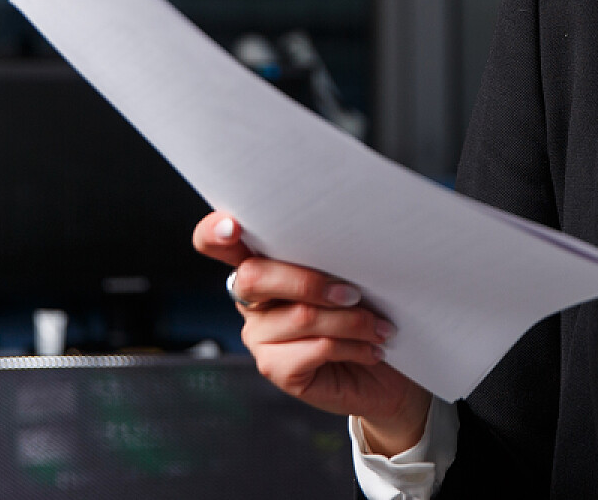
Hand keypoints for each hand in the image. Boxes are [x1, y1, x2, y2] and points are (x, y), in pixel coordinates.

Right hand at [193, 211, 430, 452]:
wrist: (383, 371)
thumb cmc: (366, 313)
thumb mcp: (349, 275)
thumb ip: (329, 257)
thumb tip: (341, 242)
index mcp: (261, 264)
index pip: (216, 242)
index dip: (214, 232)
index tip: (232, 226)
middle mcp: (251, 300)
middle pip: (254, 277)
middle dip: (310, 281)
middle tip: (354, 293)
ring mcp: (258, 337)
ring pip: (300, 315)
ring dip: (352, 320)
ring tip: (379, 326)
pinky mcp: (276, 369)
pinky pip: (315, 348)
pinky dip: (353, 346)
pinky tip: (372, 349)